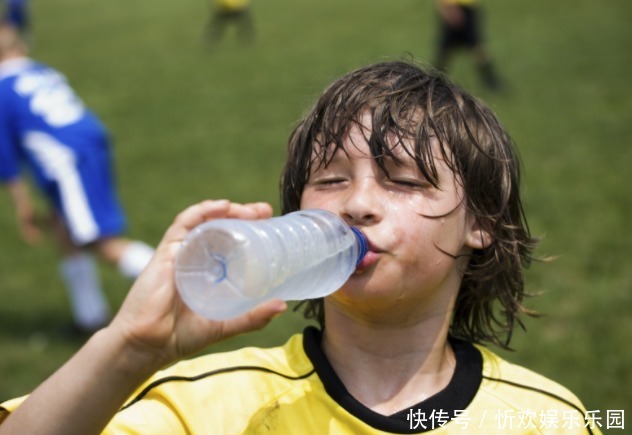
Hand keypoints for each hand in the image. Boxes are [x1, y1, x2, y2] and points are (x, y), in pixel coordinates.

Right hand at [107, 199, 286, 369]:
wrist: (147, 346)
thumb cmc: (181, 336)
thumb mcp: (225, 324)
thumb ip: (252, 317)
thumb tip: (282, 305)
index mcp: (208, 271)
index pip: (230, 242)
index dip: (249, 229)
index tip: (270, 224)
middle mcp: (195, 258)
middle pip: (220, 227)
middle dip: (243, 214)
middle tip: (265, 212)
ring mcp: (180, 253)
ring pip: (204, 220)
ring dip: (227, 210)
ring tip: (250, 210)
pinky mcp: (166, 252)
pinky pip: (183, 224)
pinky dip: (201, 211)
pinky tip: (221, 206)